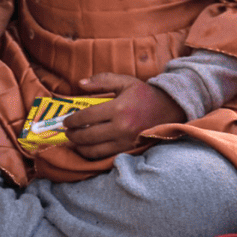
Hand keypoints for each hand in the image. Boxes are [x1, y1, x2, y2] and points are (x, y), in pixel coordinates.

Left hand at [62, 73, 182, 160]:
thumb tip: (80, 83)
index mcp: (119, 108)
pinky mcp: (129, 150)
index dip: (72, 120)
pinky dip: (92, 154)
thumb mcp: (125, 82)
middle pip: (87, 135)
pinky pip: (104, 156)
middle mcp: (121, 126)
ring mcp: (125, 140)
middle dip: (72, 135)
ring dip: (80, 146)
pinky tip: (88, 148)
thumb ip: (102, 80)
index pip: (87, 117)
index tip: (66, 121)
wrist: (169, 109)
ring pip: (94, 149)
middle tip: (67, 132)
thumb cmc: (144, 95)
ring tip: (75, 140)